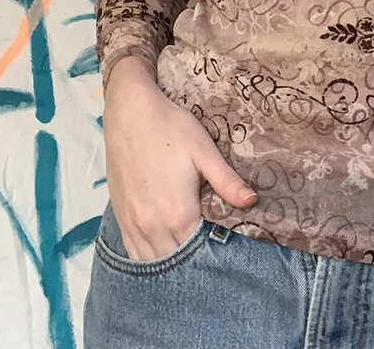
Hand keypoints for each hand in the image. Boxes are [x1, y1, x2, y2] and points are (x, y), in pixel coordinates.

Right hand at [102, 55, 256, 260]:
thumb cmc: (170, 128)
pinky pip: (134, 251)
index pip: (200, 251)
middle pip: (178, 261)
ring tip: (191, 252)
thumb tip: (252, 202)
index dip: (216, 251)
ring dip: (172, 261)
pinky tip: (165, 248)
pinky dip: (150, 256)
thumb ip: (226, 181)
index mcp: (178, 214)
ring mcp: (133, 224)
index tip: (229, 246)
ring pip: (154, 261)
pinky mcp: (121, 217)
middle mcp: (153, 227)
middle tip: (212, 250)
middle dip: (195, 261)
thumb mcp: (204, 151)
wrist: (129, 113)